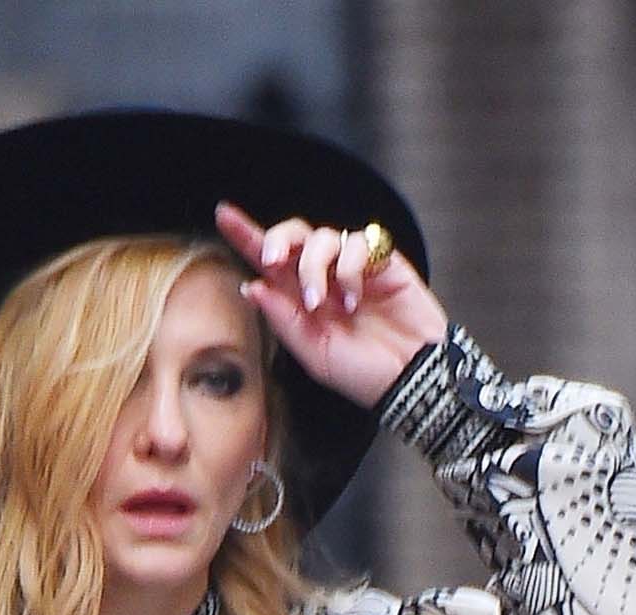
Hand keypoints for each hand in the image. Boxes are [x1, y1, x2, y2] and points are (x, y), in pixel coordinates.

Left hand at [215, 202, 447, 411]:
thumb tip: (252, 286)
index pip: (269, 261)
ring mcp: (352, 266)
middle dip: (278, 240)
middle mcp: (324, 277)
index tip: (224, 215)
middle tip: (274, 260)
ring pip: (321, 238)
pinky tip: (354, 298)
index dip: (246, 235)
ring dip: (314, 266)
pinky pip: (356, 243)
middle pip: (293, 236)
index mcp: (301, 300)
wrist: (411, 378)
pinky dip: (348, 268)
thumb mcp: (315, 355)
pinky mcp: (380, 259)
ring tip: (324, 303)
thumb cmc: (364, 374)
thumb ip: (284, 321)